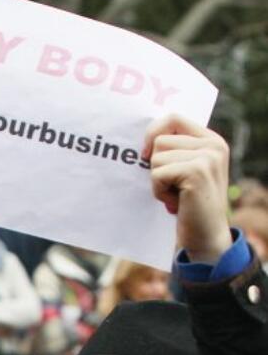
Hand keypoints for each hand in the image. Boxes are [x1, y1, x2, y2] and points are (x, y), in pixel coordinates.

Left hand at [144, 114, 231, 263]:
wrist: (205, 237)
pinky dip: (158, 191)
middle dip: (155, 167)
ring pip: (155, 158)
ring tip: (175, 195)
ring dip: (157, 181)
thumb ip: (173, 150)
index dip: (152, 133)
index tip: (145, 155)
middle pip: (159, 140)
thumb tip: (140, 138)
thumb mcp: (183, 171)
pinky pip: (156, 174)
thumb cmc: (187, 205)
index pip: (173, 118)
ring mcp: (207, 157)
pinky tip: (175, 203)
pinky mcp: (196, 171)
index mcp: (211, 140)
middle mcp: (213, 144)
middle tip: (172, 187)